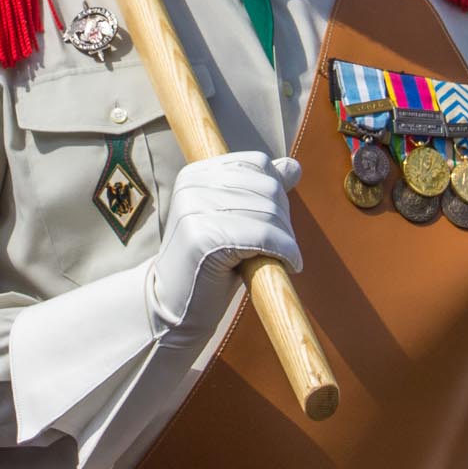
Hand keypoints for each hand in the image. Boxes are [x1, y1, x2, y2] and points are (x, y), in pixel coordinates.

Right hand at [148, 151, 300, 342]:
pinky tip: (288, 265)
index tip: (274, 225)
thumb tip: (293, 166)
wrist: (174, 305)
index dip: (277, 195)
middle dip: (285, 221)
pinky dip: (285, 252)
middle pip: (268, 188)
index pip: (259, 163)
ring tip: (282, 259)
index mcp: (196, 173)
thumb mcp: (235, 220)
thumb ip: (261, 191)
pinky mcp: (203, 236)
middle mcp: (192, 183)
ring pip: (269, 214)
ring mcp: (195, 208)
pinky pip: (264, 236)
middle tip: (282, 249)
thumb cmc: (209, 264)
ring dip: (287, 242)